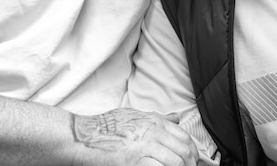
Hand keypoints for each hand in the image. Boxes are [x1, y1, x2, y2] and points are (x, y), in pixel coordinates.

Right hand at [71, 108, 199, 164]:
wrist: (83, 136)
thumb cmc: (106, 127)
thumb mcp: (135, 115)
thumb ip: (158, 118)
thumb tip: (177, 117)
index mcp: (154, 121)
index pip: (184, 137)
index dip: (193, 152)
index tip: (193, 161)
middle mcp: (153, 133)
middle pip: (184, 151)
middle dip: (189, 165)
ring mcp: (144, 147)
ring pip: (175, 163)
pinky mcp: (134, 162)